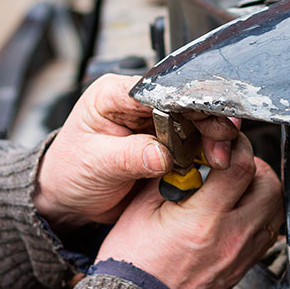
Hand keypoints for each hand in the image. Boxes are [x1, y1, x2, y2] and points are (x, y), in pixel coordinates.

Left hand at [34, 74, 239, 231]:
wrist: (67, 198)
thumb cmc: (69, 173)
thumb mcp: (95, 164)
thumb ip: (129, 157)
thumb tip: (162, 154)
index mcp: (115, 94)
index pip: (159, 90)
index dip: (187, 102)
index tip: (208, 119)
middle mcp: (138, 104)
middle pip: (184, 102)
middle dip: (208, 120)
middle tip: (222, 142)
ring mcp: (153, 124)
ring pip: (194, 122)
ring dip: (212, 138)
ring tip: (221, 156)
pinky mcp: (165, 145)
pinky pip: (192, 144)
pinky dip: (206, 154)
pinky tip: (215, 163)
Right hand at [95, 133, 283, 288]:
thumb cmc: (134, 266)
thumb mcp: (140, 210)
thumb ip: (167, 176)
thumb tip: (186, 154)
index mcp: (204, 219)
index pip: (241, 167)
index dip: (236, 146)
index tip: (223, 143)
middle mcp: (231, 237)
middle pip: (270, 186)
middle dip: (255, 165)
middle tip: (232, 162)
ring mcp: (242, 255)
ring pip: (275, 208)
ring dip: (261, 189)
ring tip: (236, 184)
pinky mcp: (244, 266)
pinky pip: (268, 231)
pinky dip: (260, 213)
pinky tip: (237, 209)